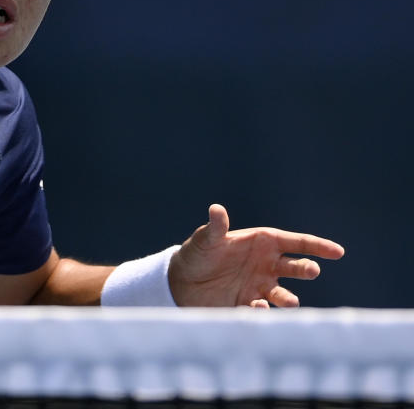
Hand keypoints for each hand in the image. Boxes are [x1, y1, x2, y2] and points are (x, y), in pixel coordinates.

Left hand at [168, 203, 344, 307]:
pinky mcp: (248, 304)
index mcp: (262, 242)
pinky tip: (255, 307)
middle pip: (295, 267)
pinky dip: (262, 310)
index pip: (296, 243)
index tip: (338, 252)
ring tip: (290, 301)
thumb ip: (215, 227)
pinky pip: (262, 309)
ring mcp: (260, 286)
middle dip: (306, 268)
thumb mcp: (205, 239)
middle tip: (311, 270)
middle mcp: (267, 265)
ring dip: (288, 299)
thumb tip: (216, 209)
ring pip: (283, 294)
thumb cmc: (197, 253)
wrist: (182, 281)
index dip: (317, 246)